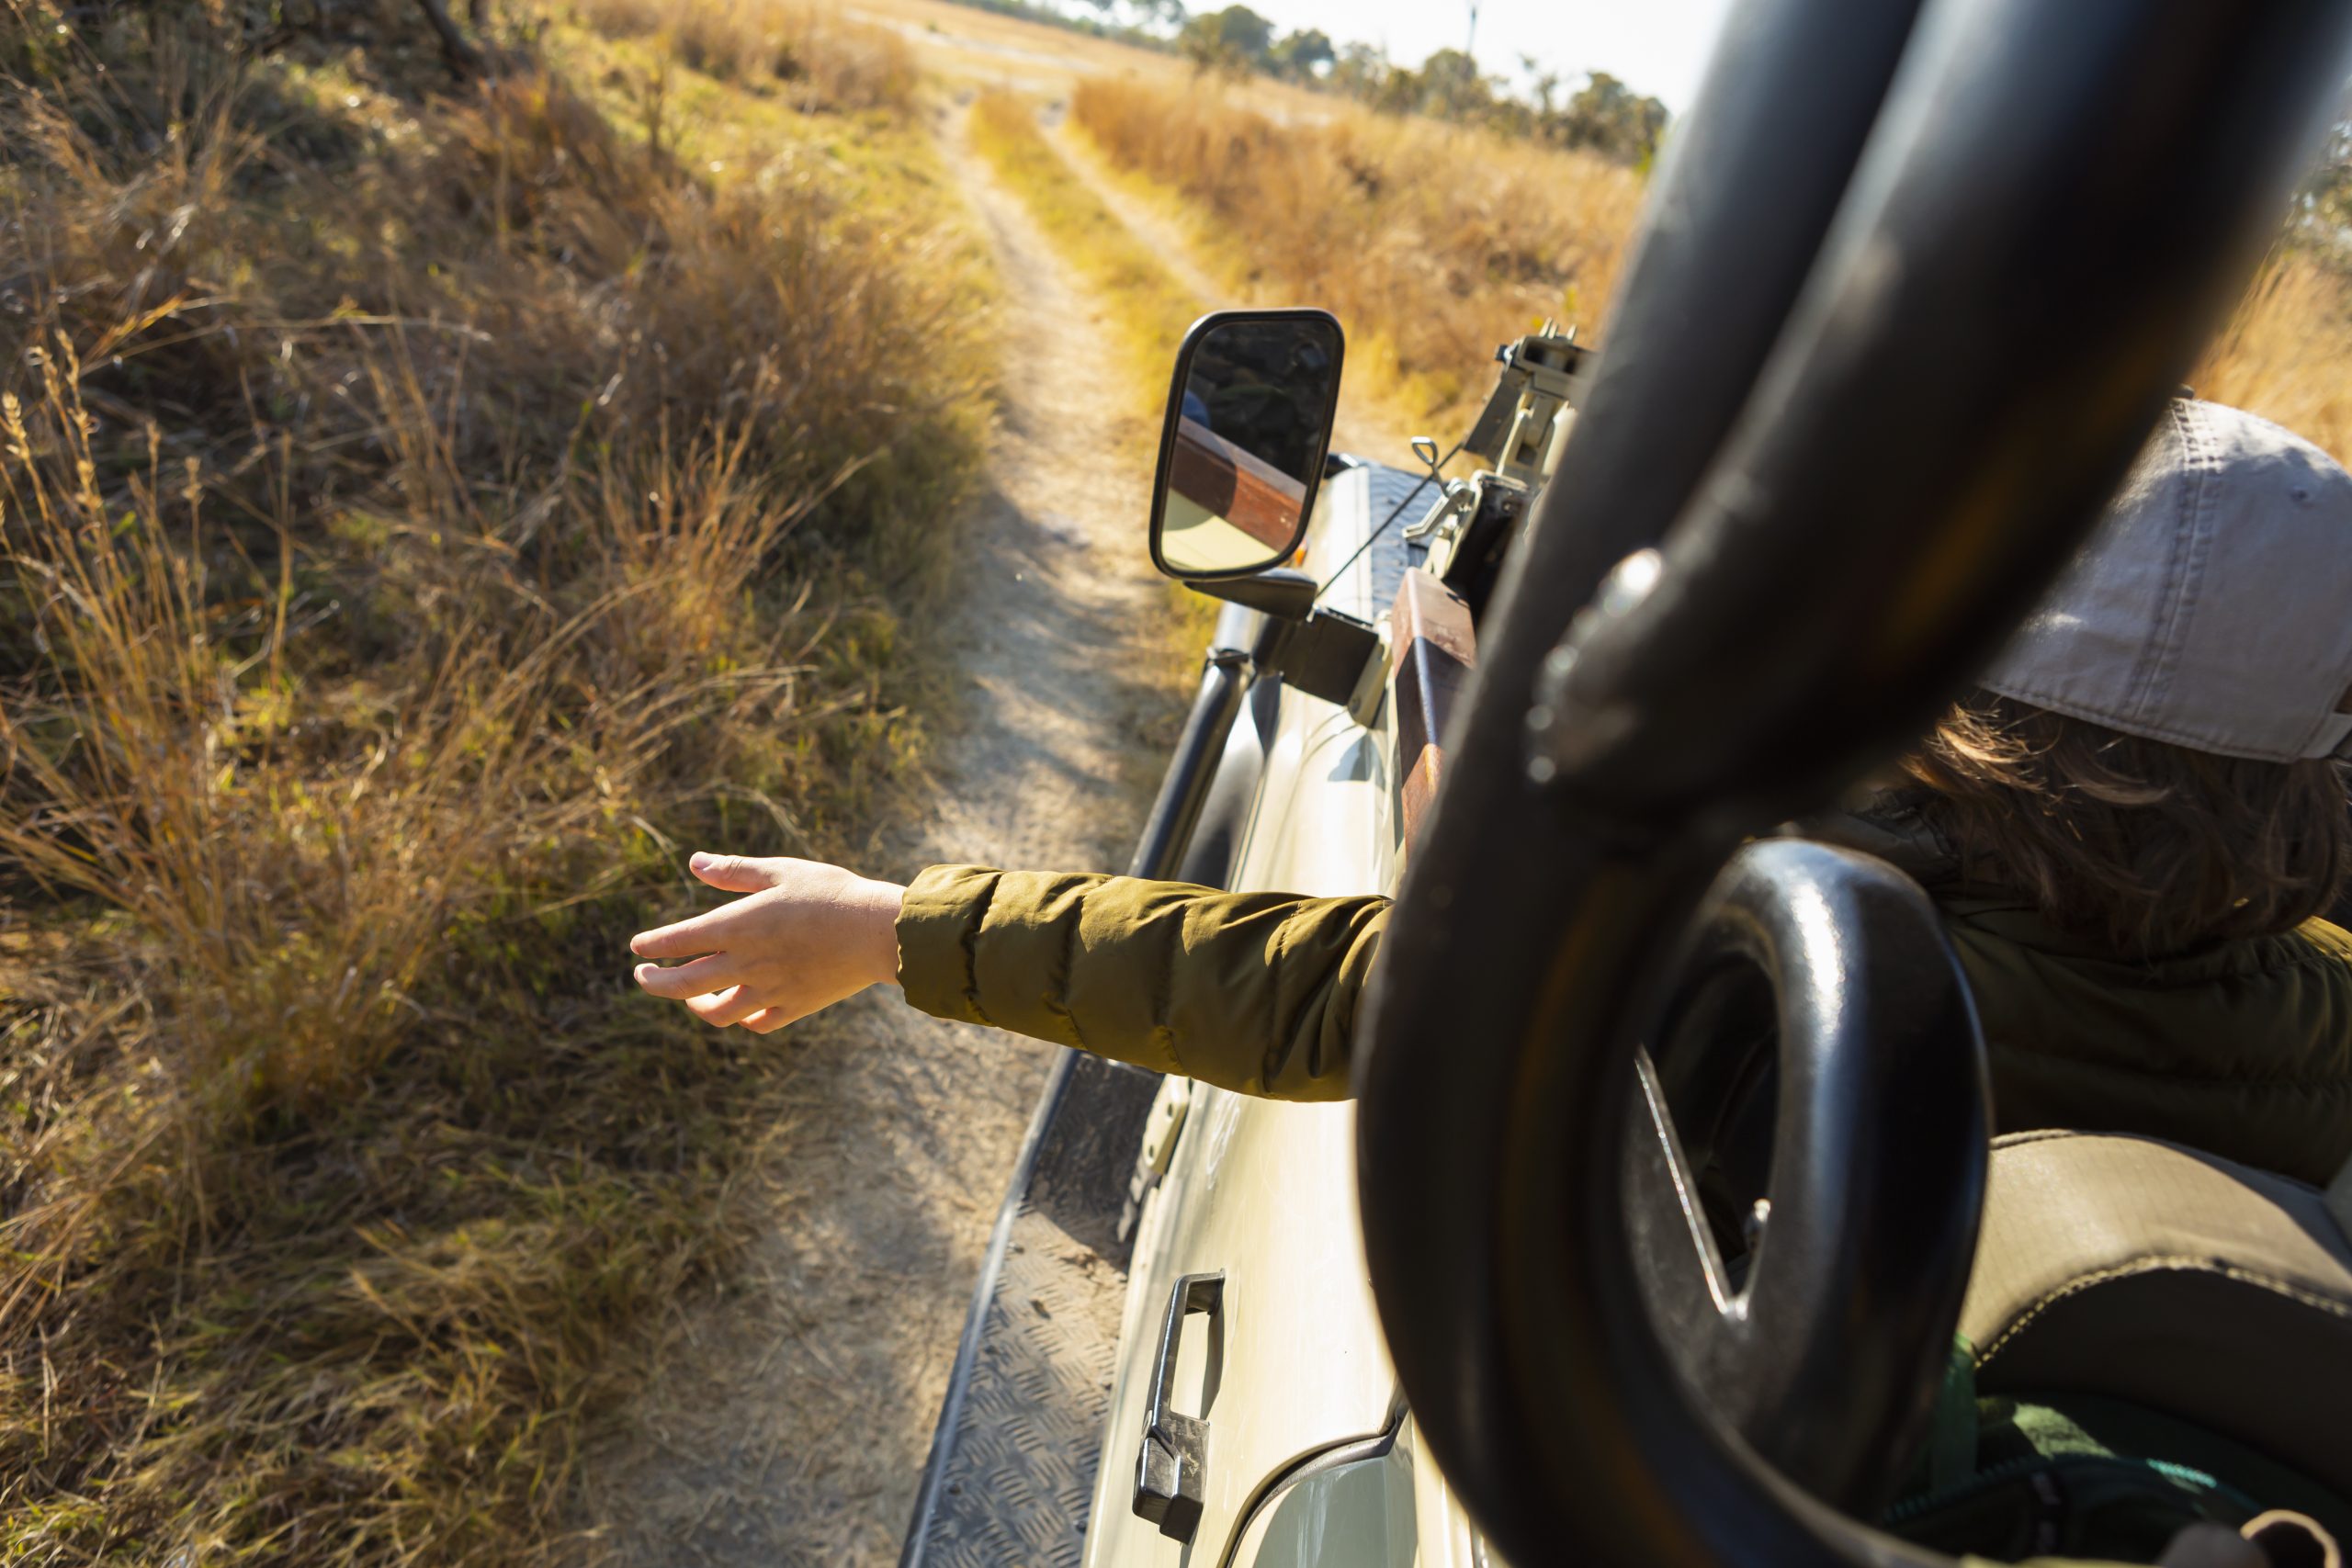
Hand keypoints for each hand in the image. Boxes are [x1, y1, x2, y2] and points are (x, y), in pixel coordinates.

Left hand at [631, 853, 906, 1033]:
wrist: (878, 932)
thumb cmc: (831, 893)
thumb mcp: (781, 872)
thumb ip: (734, 871)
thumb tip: (693, 863)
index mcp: (738, 926)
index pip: (677, 941)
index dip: (652, 946)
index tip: (638, 948)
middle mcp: (747, 963)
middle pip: (684, 984)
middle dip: (655, 983)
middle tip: (642, 977)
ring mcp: (769, 989)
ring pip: (717, 1012)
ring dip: (694, 1006)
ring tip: (689, 997)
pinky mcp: (794, 1006)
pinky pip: (757, 1022)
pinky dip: (741, 1019)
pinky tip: (738, 1008)